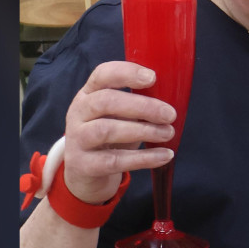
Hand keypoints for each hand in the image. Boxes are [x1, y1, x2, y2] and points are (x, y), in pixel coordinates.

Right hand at [60, 61, 176, 204]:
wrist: (85, 174)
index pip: (102, 74)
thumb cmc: (109, 138)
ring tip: (168, 133)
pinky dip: (143, 158)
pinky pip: (114, 160)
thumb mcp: (118, 116)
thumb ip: (136, 105)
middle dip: (141, 106)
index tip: (152, 77)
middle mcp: (78, 113)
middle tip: (170, 114)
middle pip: (105, 101)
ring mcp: (78, 139)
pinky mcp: (84, 165)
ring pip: (106, 130)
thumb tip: (170, 100)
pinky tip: (165, 155)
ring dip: (142, 130)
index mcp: (88, 94)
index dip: (126, 73)